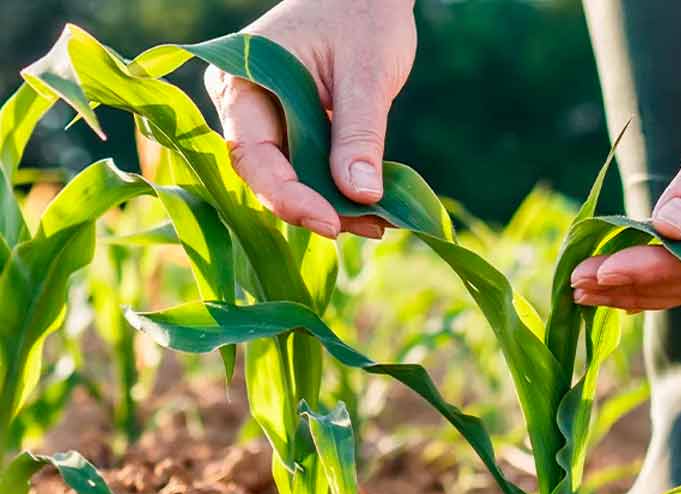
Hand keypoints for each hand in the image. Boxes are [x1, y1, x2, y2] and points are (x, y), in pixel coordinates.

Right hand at [205, 0, 416, 238]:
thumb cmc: (362, 16)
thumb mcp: (366, 73)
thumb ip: (360, 133)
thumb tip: (362, 196)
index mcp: (241, 82)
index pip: (252, 154)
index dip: (288, 196)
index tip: (331, 223)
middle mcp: (244, 105)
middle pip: (268, 175)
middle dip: (316, 207)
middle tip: (370, 226)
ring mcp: (267, 119)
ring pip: (291, 178)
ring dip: (333, 205)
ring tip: (381, 222)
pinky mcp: (294, 130)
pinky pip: (309, 168)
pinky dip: (339, 189)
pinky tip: (374, 207)